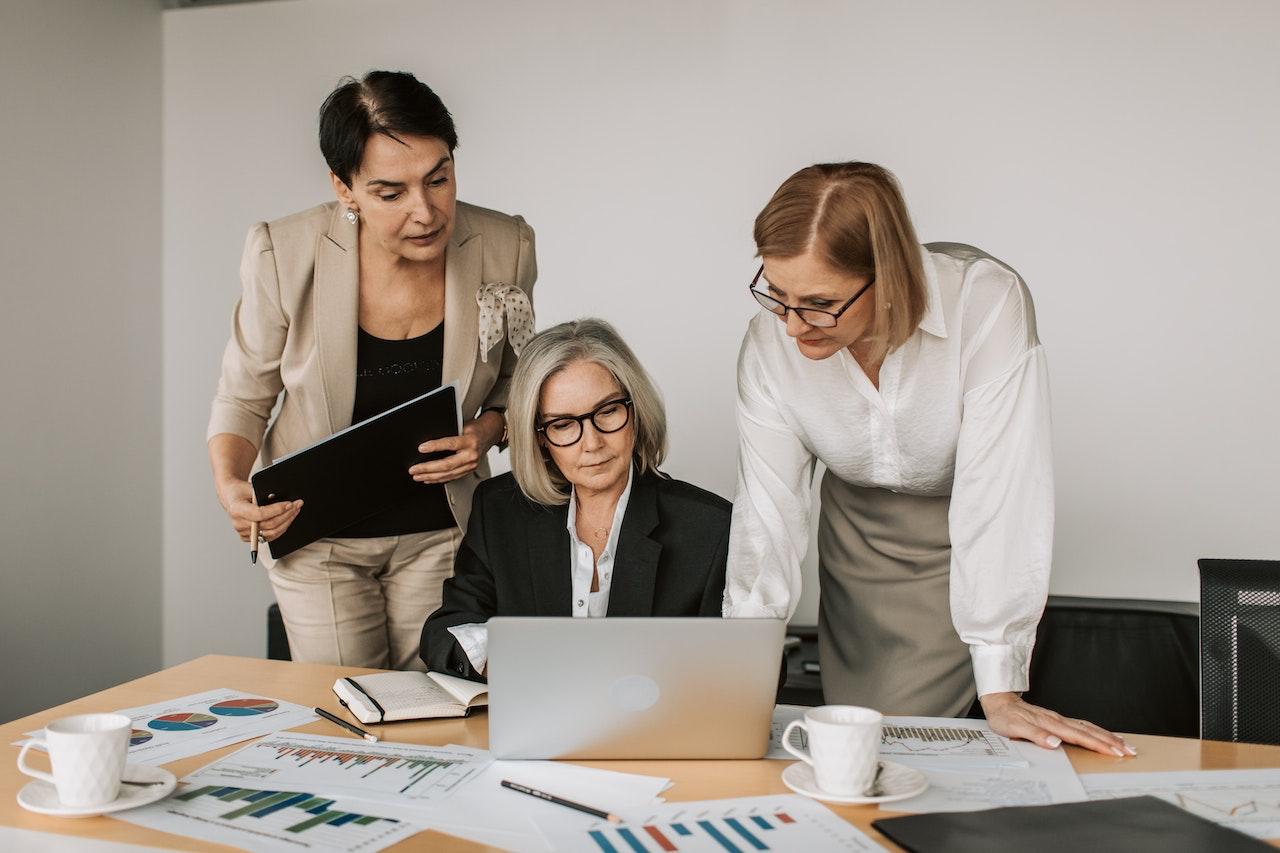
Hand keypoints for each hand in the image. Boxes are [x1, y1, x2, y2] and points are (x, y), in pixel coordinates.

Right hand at [216, 478, 302, 543]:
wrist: (231, 497)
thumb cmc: (241, 491)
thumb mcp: (251, 487)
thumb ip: (264, 495)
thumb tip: (284, 503)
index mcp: (237, 510)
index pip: (260, 514)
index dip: (277, 510)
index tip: (290, 504)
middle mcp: (238, 524)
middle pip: (269, 525)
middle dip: (286, 514)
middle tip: (297, 505)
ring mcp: (243, 533)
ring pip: (271, 533)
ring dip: (286, 522)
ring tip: (295, 511)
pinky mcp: (248, 538)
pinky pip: (268, 537)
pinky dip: (280, 529)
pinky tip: (288, 519)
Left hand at [410, 412, 503, 484]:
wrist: (488, 435)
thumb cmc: (473, 429)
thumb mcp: (462, 426)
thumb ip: (449, 433)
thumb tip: (429, 440)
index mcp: (470, 441)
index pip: (450, 444)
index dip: (435, 446)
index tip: (421, 448)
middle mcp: (471, 454)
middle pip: (447, 464)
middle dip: (428, 468)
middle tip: (414, 469)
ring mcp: (471, 465)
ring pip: (448, 474)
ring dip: (431, 476)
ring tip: (418, 476)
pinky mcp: (469, 470)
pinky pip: (452, 477)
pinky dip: (439, 479)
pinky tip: (429, 479)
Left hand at [980, 692, 1136, 756]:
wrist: (998, 700)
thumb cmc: (1004, 716)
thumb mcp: (1014, 728)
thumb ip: (1035, 736)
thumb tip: (1055, 743)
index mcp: (1051, 724)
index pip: (1080, 737)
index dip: (1099, 745)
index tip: (1116, 753)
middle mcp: (1058, 720)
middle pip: (1090, 731)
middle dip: (1111, 742)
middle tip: (1131, 751)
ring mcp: (1059, 719)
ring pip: (1088, 727)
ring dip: (1107, 736)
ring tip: (1125, 744)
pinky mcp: (1057, 719)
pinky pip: (1082, 725)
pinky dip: (1096, 731)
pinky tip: (1102, 734)